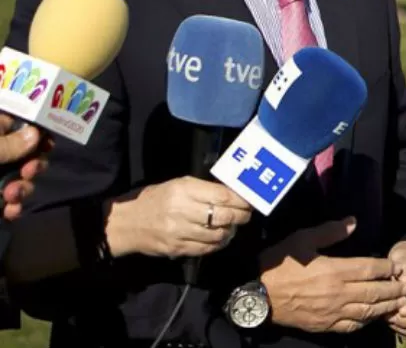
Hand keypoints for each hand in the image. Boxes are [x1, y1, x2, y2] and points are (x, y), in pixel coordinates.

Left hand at [0, 114, 52, 220]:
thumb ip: (7, 144)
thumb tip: (35, 133)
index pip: (13, 122)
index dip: (34, 130)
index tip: (49, 141)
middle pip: (21, 151)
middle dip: (31, 164)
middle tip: (29, 172)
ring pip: (18, 177)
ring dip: (23, 187)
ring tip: (12, 196)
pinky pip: (8, 200)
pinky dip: (13, 206)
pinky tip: (9, 211)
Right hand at [105, 175, 251, 257]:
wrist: (126, 223)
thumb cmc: (154, 199)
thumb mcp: (177, 185)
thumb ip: (203, 190)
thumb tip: (231, 195)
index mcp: (184, 190)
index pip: (222, 196)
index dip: (241, 200)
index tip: (249, 202)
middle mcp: (183, 210)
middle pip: (224, 216)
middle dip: (240, 216)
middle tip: (246, 215)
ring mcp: (180, 232)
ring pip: (218, 234)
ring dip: (230, 231)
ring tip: (233, 227)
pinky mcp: (177, 248)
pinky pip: (206, 248)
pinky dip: (218, 244)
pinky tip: (221, 238)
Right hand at [259, 217, 405, 333]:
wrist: (257, 295)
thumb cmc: (280, 263)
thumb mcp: (303, 239)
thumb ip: (330, 232)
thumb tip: (353, 222)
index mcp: (334, 270)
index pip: (370, 269)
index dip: (387, 268)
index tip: (396, 266)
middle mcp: (338, 293)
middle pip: (374, 292)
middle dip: (393, 288)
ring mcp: (332, 312)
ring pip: (367, 311)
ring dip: (386, 306)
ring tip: (399, 301)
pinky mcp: (324, 326)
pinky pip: (352, 326)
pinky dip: (367, 321)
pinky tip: (373, 316)